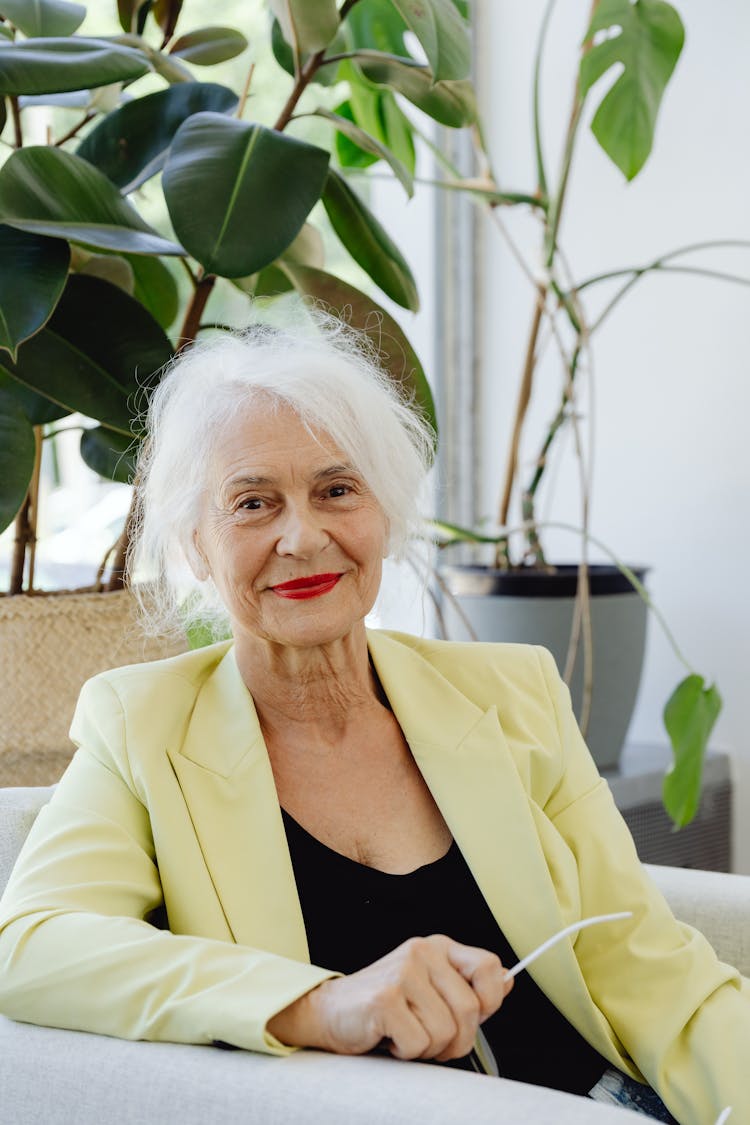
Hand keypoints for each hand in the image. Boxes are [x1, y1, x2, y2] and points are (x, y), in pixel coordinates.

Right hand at [267, 934, 512, 1060]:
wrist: (330, 1012)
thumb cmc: (386, 1006)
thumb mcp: (430, 988)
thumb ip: (467, 986)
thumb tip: (509, 979)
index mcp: (438, 947)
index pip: (489, 967)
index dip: (490, 1001)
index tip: (472, 1018)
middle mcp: (422, 952)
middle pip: (469, 1010)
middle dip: (456, 1040)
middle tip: (431, 1041)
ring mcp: (402, 972)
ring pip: (445, 1031)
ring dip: (428, 1048)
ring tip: (405, 1035)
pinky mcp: (384, 998)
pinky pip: (419, 1043)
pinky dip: (406, 1052)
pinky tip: (389, 1037)